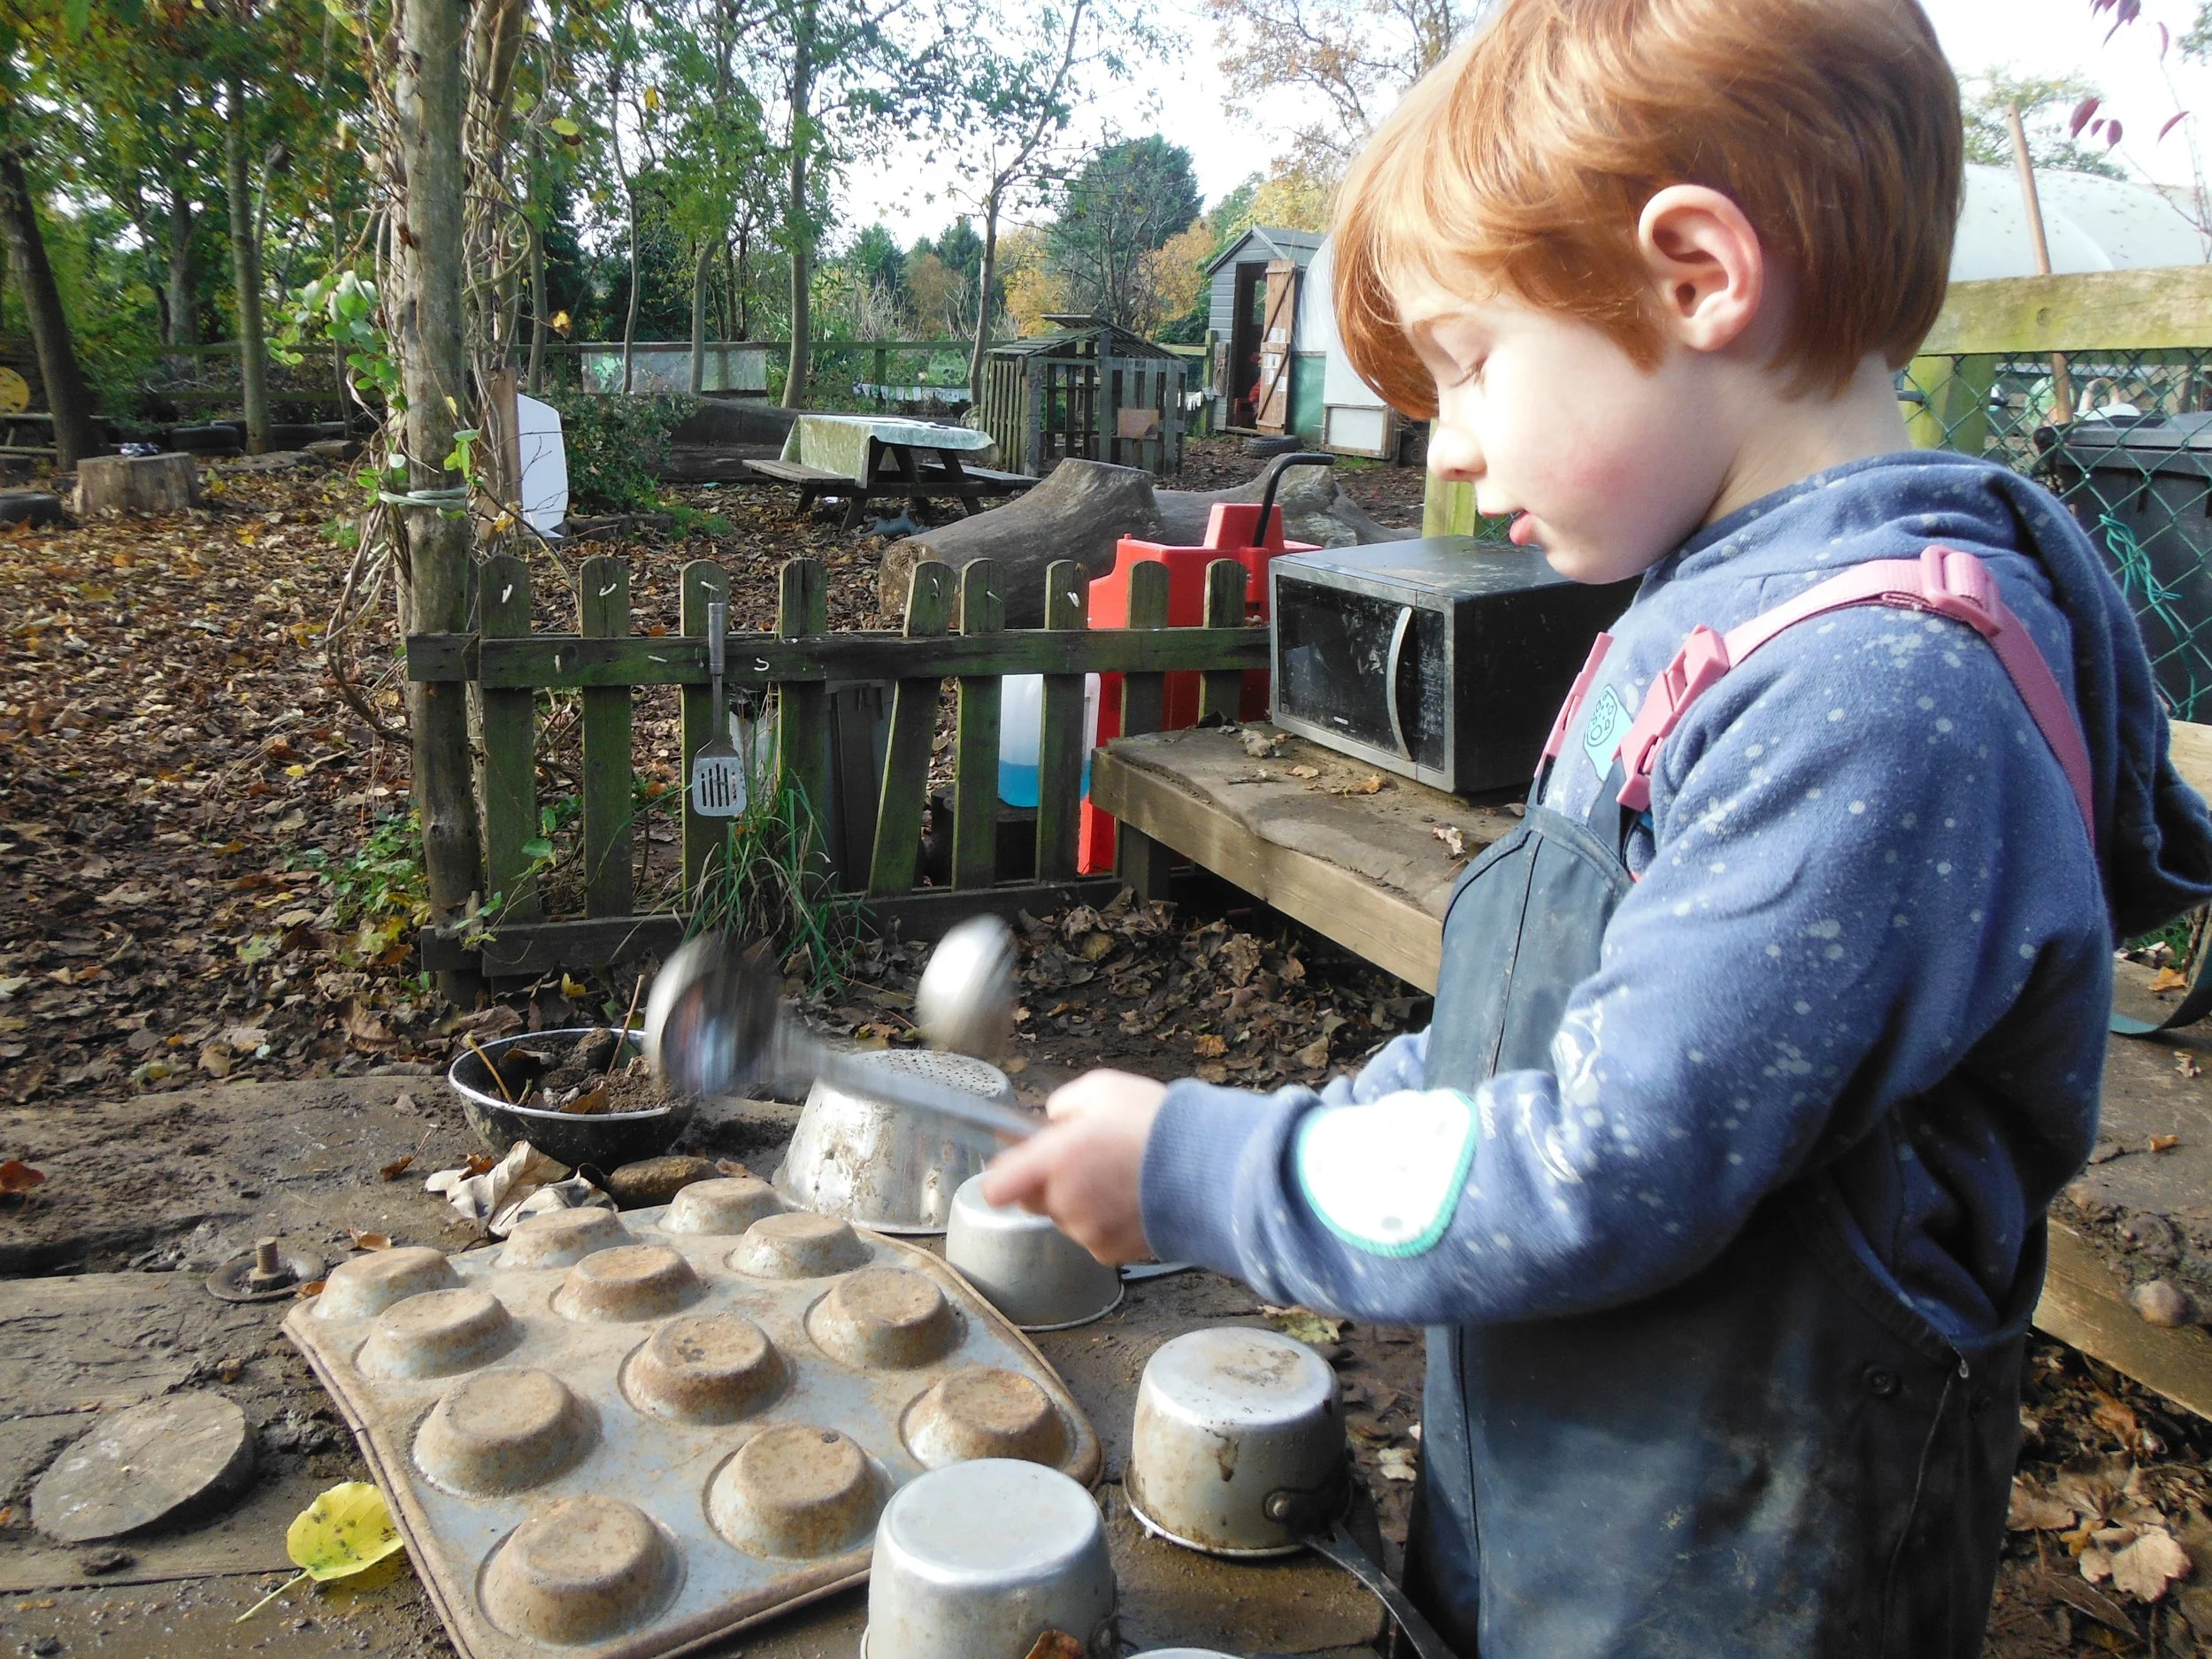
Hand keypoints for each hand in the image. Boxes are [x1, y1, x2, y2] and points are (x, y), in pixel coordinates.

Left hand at [982, 1069, 1167, 1264]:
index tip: (1017, 1165)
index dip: (1004, 1175)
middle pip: (1034, 1200)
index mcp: (1055, 1160)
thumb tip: (1053, 1123)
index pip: (997, 1187)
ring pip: (1068, 1218)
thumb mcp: (1102, 1088)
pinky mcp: (1112, 1253)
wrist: (1211, 1170)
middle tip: (1087, 1159)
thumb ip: (1063, 1106)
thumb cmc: (1157, 1125)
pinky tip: (1135, 1199)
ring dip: (1083, 1202)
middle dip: (1051, 1182)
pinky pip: (1095, 1236)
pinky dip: (1108, 1222)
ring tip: (1122, 1177)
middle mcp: (1065, 1202)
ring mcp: (1088, 1232)